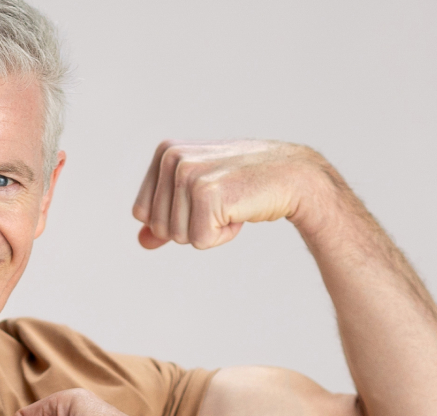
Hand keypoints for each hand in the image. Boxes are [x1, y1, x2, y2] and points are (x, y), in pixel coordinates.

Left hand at [131, 139, 337, 249]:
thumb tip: (142, 242)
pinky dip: (223, 236)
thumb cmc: (246, 185)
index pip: (142, 212)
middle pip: (159, 227)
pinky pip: (200, 241)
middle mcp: (172, 157)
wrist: (293, 177)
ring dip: (209, 230)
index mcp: (165, 152)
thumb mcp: (200, 195)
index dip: (177, 218)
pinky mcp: (206, 193)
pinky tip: (240, 211)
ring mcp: (188, 173)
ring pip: (178, 236)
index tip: (207, 198)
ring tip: (233, 203)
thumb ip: (166, 215)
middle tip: (223, 202)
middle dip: (192, 226)